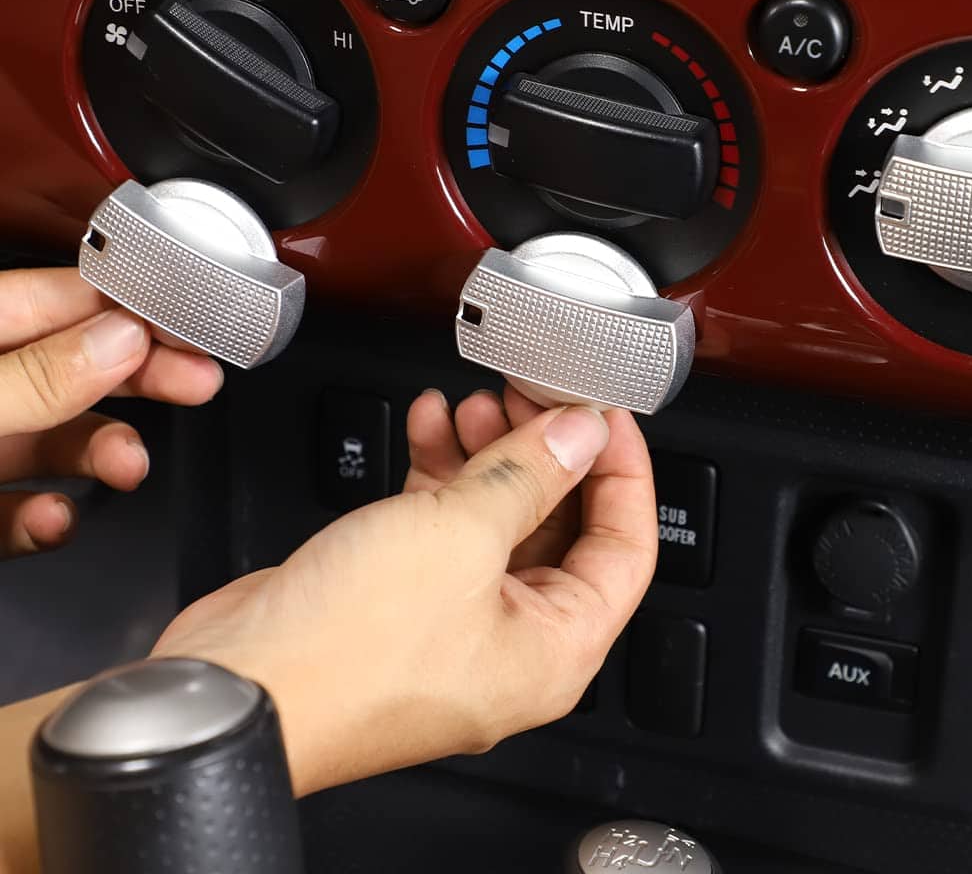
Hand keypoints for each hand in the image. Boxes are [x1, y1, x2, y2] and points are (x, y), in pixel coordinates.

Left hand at [0, 268, 223, 558]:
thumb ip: (37, 378)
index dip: (133, 306)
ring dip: (100, 452)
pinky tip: (55, 521)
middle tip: (200, 382)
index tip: (195, 320)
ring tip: (129, 466)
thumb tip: (120, 339)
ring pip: (50, 439)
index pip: (62, 299)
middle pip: (73, 364)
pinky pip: (16, 509)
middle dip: (141, 377)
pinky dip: (44, 519)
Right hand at [153, 386, 657, 795]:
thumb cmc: (343, 650)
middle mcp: (511, 644)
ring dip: (488, 454)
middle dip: (545, 452)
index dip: (624, 473)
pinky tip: (428, 426)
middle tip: (531, 397)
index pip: (627, 549)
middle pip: (561, 527)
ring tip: (475, 402)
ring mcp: (453, 622)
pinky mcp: (401, 600)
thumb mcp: (460, 536)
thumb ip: (529, 475)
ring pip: (497, 520)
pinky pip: (442, 527)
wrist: (234, 686)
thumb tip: (580, 436)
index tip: (606, 416)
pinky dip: (440, 473)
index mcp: (555, 650)